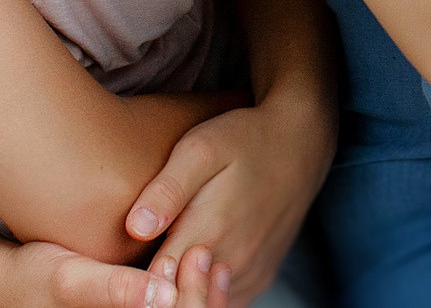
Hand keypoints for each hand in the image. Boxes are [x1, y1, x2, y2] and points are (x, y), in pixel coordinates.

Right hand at [0, 241, 190, 307]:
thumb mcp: (71, 279)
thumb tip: (162, 296)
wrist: (8, 280)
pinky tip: (202, 268)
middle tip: (204, 252)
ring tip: (207, 258)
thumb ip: (114, 289)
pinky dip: (191, 296)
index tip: (195, 255)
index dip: (192, 302)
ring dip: (200, 297)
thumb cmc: (36, 276)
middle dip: (201, 297)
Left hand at [123, 90, 334, 305]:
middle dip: (159, 288)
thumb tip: (135, 227)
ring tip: (169, 258)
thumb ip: (167, 189)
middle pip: (181, 299)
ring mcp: (248, 273)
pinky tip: (193, 266)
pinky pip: (225, 302)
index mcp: (209, 231)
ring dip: (182, 291)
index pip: (159, 282)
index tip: (130, 259)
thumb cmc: (244, 139)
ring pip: (204, 303)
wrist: (300, 144)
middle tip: (149, 256)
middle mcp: (231, 261)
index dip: (138, 278)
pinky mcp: (260, 278)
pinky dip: (206, 292)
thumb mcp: (201, 148)